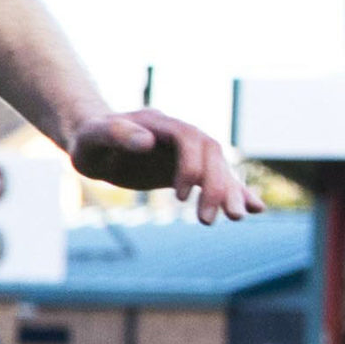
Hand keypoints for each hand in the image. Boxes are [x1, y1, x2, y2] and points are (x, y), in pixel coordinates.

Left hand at [69, 109, 261, 221]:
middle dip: (214, 185)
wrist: (95, 143)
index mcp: (159, 123)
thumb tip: (147, 142)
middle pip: (210, 154)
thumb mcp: (93, 137)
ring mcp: (188, 151)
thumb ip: (117, 135)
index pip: (187, 139)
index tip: (180, 195)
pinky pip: (216, 178)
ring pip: (218, 168)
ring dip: (228, 192)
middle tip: (208, 220)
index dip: (190, 165)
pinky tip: (255, 208)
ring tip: (237, 217)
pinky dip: (235, 192)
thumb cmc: (89, 140)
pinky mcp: (188, 169)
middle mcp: (180, 135)